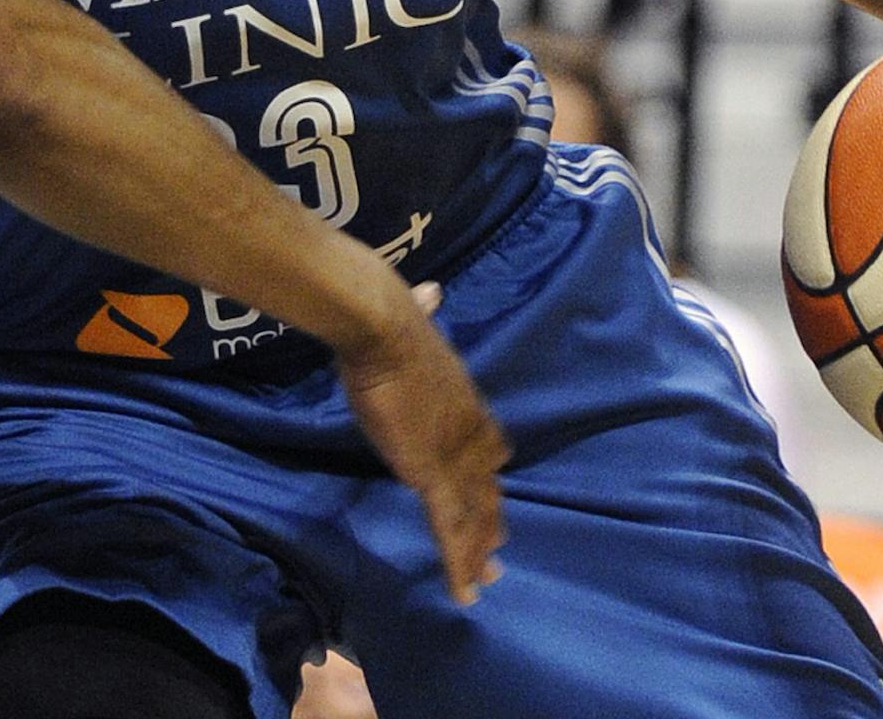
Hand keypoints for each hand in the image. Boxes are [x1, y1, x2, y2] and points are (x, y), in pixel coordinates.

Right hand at [334, 282, 508, 606]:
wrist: (383, 326)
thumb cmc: (390, 318)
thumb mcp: (415, 316)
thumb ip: (425, 312)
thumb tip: (430, 293)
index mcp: (463, 398)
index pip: (487, 445)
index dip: (489, 471)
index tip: (492, 490)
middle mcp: (469, 431)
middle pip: (487, 485)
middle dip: (491, 519)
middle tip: (498, 551)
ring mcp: (453, 456)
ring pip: (474, 513)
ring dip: (479, 548)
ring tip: (485, 578)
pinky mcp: (431, 473)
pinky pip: (449, 527)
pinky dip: (459, 562)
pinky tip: (465, 590)